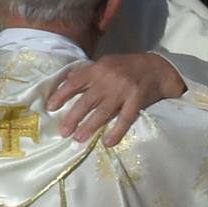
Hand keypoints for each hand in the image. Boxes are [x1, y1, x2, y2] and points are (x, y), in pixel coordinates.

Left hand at [47, 53, 184, 146]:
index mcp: (98, 69)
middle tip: (63, 132)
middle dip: (73, 117)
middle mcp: (109, 79)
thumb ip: (88, 73)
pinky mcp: (137, 99)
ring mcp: (123, 90)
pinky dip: (116, 131)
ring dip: (90, 126)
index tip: (50, 108)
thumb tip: (67, 81)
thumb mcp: (106, 63)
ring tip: (79, 138)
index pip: (75, 82)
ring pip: (103, 111)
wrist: (157, 67)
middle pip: (87, 100)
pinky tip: (108, 142)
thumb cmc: (128, 67)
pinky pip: (125, 118)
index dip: (61, 95)